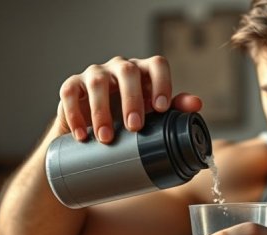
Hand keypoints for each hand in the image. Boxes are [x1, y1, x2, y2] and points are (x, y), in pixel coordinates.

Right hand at [56, 56, 202, 142]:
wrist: (96, 133)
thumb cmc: (131, 120)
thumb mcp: (154, 116)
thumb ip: (175, 109)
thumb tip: (196, 105)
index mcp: (144, 73)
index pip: (157, 64)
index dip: (162, 83)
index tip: (162, 108)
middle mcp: (120, 68)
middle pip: (127, 72)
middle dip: (132, 100)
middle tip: (135, 127)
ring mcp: (95, 74)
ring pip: (97, 82)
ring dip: (102, 111)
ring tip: (107, 138)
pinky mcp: (72, 86)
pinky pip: (70, 93)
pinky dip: (75, 115)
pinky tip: (82, 135)